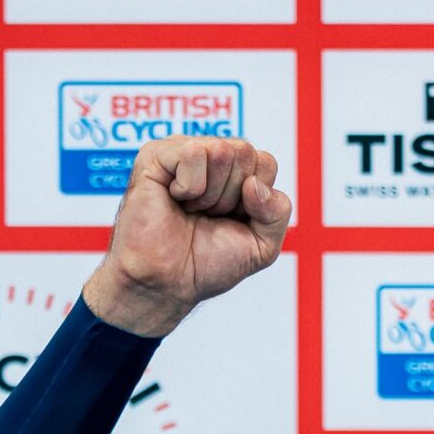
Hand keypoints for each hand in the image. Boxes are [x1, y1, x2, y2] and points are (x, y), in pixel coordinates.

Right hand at [81, 137, 292, 338]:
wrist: (169, 283)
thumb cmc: (207, 263)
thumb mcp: (262, 245)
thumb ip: (278, 212)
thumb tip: (254, 183)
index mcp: (235, 170)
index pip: (266, 162)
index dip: (255, 200)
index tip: (230, 220)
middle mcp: (209, 154)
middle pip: (246, 152)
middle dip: (232, 197)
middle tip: (207, 216)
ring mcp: (182, 150)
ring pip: (221, 151)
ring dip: (210, 194)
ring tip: (190, 209)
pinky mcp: (156, 154)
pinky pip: (193, 153)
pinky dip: (190, 187)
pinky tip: (174, 199)